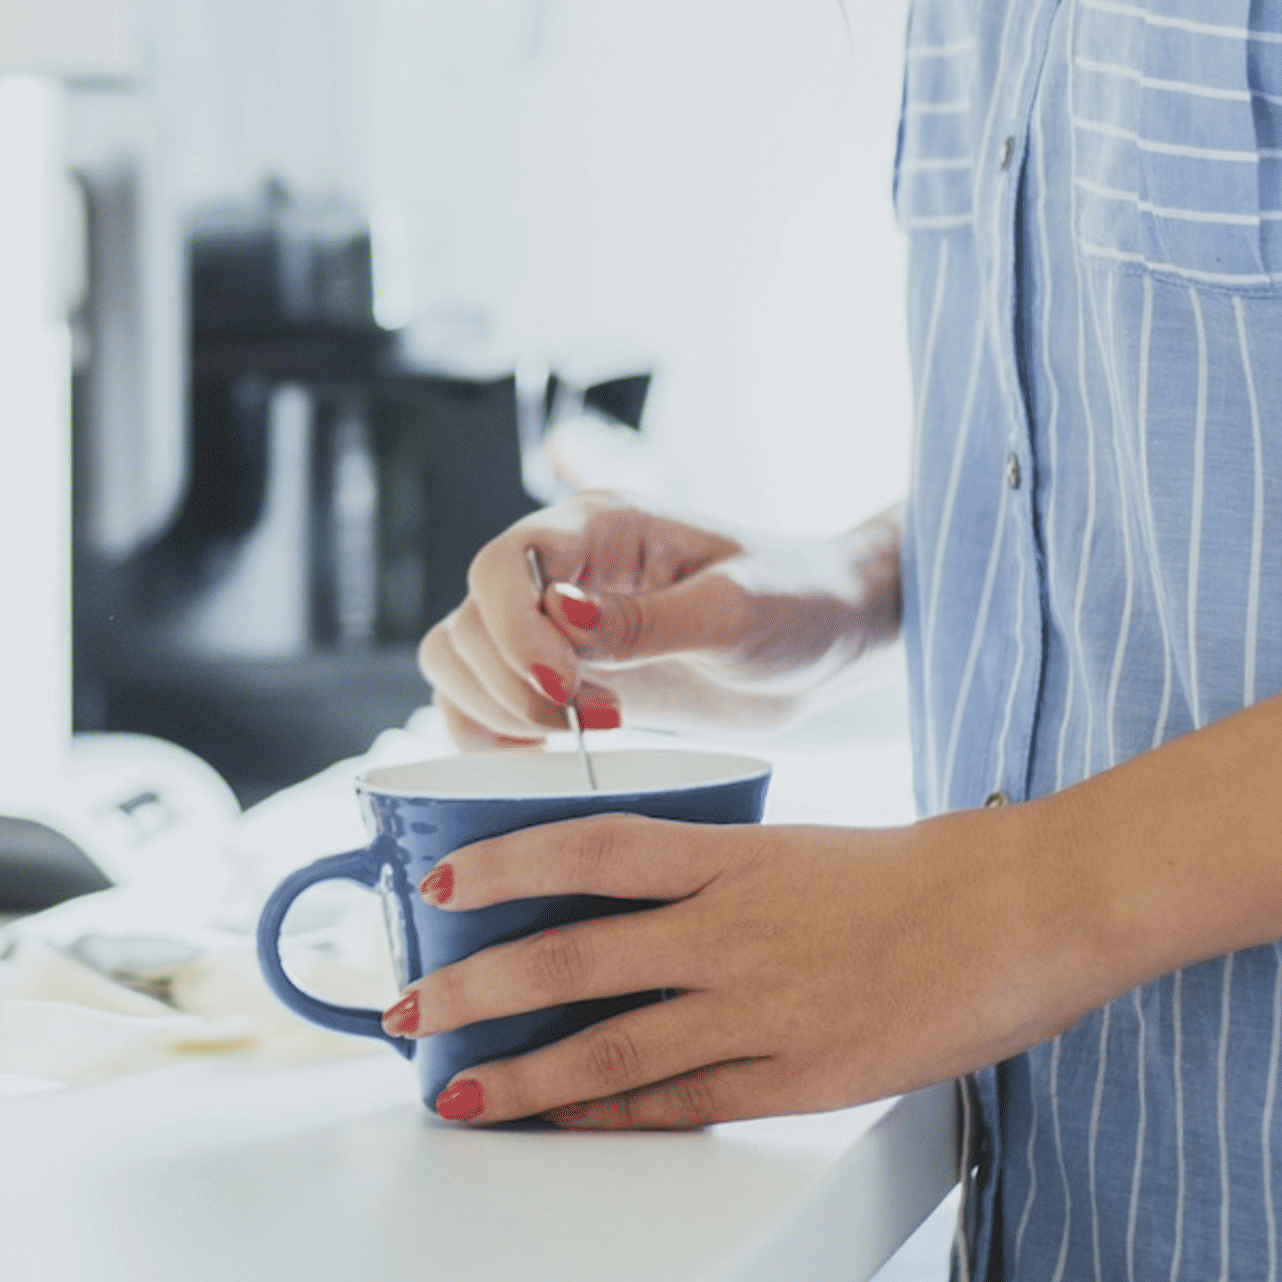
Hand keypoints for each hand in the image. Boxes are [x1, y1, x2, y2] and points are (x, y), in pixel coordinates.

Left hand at [390, 807, 1104, 1127]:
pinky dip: (616, 1118)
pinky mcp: (800, 1076)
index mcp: (732, 856)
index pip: (589, 849)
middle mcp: (730, 929)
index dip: (506, 865)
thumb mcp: (802, 848)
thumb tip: (634, 894)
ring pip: (613, 1047)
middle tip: (406, 1011)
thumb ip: (717, 873)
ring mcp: (762, 1008)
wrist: (1029, 911)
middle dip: (474, 987)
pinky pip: (686, 1103)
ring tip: (459, 1093)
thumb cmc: (929, 873)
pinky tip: (566, 1123)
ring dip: (524, 1075)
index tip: (441, 886)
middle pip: (571, 955)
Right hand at [416, 495, 903, 749]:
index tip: (570, 690)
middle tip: (592, 722)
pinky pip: (477, 702)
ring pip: (456, 659)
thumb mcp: (736, 614)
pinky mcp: (556, 675)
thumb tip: (560, 615)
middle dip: (511, 684)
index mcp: (601, 526)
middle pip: (468, 620)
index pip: (504, 564)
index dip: (515, 632)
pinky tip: (547, 755)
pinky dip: (489, 733)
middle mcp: (561, 568)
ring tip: (575, 736)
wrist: (825, 640)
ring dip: (494, 709)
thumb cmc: (796, 605)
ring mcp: (550, 624)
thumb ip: (648, 621)